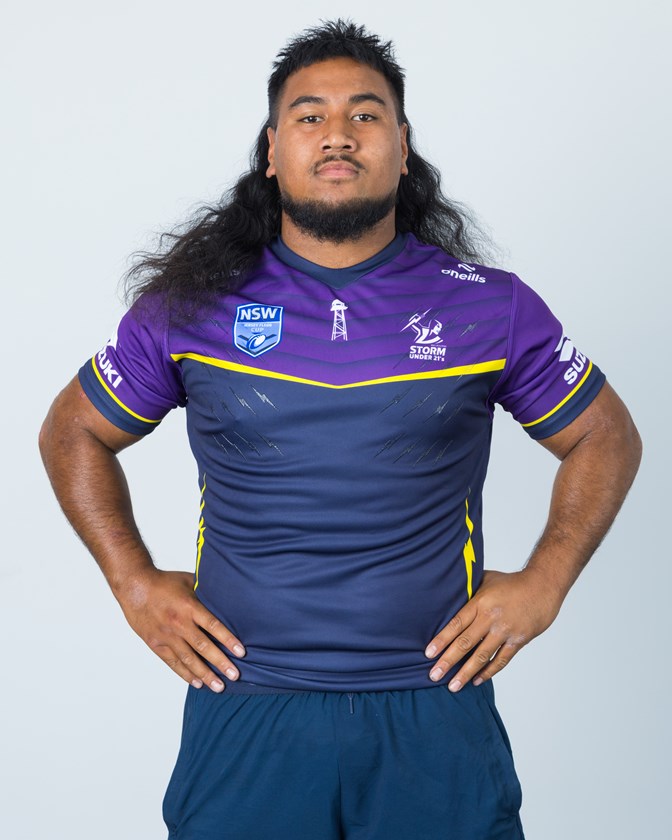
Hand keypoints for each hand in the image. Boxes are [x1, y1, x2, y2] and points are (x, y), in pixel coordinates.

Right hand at [116, 568, 245, 691]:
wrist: (135, 587)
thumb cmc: (164, 582)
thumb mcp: (188, 581)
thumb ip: (206, 592)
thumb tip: (226, 595)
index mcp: (189, 606)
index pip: (213, 626)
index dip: (228, 640)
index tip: (241, 652)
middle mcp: (178, 623)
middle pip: (203, 646)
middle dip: (220, 663)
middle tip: (235, 675)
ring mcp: (166, 636)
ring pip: (188, 659)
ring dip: (204, 674)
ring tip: (219, 687)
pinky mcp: (156, 644)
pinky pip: (173, 662)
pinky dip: (185, 674)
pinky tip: (197, 683)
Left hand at [424, 568, 562, 690]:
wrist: (543, 586)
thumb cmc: (512, 582)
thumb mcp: (486, 580)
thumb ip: (469, 591)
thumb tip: (449, 596)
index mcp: (480, 602)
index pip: (456, 624)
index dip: (442, 640)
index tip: (429, 654)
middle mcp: (491, 618)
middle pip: (465, 642)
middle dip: (448, 661)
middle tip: (434, 675)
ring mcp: (505, 631)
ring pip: (482, 656)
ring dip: (466, 673)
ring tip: (453, 686)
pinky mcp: (519, 640)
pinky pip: (501, 660)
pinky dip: (489, 672)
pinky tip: (477, 680)